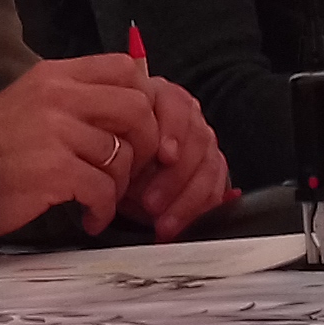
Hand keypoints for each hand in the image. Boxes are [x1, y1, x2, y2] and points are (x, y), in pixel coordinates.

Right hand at [0, 54, 164, 237]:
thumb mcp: (31, 102)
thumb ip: (75, 97)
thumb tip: (130, 104)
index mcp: (55, 75)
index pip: (125, 68)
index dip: (145, 99)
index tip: (139, 128)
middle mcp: (58, 96)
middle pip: (136, 108)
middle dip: (146, 144)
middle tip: (134, 168)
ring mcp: (57, 132)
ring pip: (123, 155)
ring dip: (121, 185)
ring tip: (103, 199)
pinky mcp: (55, 170)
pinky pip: (104, 188)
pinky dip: (103, 209)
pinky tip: (91, 216)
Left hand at [119, 73, 235, 240]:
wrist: (117, 168)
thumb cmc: (112, 150)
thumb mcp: (108, 146)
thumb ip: (115, 148)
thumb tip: (114, 166)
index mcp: (159, 98)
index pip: (177, 105)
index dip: (174, 131)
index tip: (165, 156)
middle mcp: (187, 117)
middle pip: (198, 139)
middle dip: (176, 176)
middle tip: (152, 202)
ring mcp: (203, 142)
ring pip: (209, 167)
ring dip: (185, 200)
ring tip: (162, 223)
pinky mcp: (213, 169)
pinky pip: (216, 189)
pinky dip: (196, 212)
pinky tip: (176, 225)